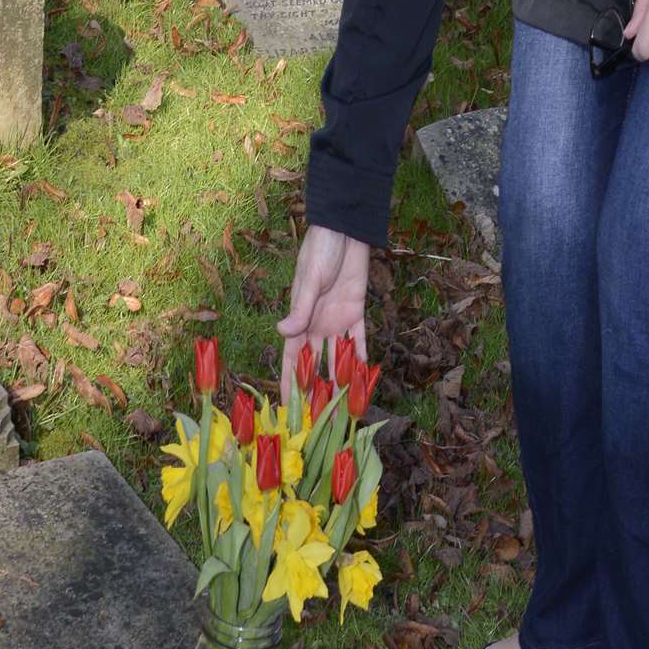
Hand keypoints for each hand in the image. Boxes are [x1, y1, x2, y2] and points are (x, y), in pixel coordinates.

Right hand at [277, 226, 370, 396]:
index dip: (290, 382)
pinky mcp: (357, 312)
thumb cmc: (319, 251)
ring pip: (338, 356)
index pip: (292, 358)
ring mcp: (337, 320)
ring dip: (340, 378)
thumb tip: (284, 334)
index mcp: (300, 319)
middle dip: (317, 388)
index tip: (288, 407)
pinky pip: (359, 339)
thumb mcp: (309, 280)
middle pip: (316, 363)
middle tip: (320, 416)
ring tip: (343, 404)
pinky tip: (365, 377)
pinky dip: (362, 357)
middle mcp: (317, 325)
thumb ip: (301, 309)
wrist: (344, 231)